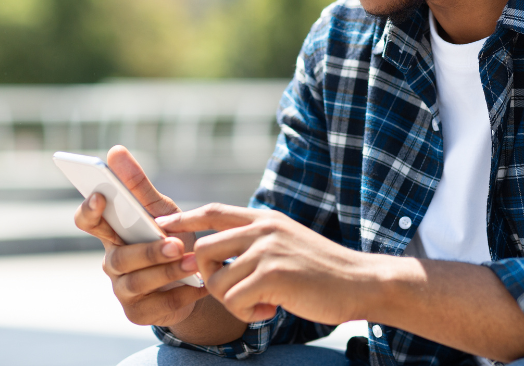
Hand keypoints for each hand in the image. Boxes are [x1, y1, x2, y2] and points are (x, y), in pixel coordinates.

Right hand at [73, 145, 208, 326]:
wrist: (192, 280)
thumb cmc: (170, 238)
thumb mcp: (160, 210)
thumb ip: (138, 185)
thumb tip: (115, 150)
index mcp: (112, 233)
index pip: (87, 220)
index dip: (89, 210)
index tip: (100, 196)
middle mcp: (111, 261)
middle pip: (119, 257)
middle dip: (148, 251)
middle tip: (175, 244)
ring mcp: (122, 289)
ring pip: (137, 282)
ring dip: (168, 271)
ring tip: (193, 262)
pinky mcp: (137, 313)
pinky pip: (156, 305)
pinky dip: (180, 293)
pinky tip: (198, 283)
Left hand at [157, 204, 371, 324]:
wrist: (361, 282)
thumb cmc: (324, 271)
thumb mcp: (288, 241)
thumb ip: (258, 240)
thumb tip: (219, 252)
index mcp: (265, 218)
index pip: (213, 211)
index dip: (184, 218)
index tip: (163, 223)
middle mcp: (263, 228)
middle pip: (202, 248)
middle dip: (207, 278)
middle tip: (234, 292)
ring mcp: (267, 250)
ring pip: (215, 279)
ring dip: (231, 301)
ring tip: (260, 303)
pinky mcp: (273, 275)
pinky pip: (233, 299)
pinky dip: (246, 312)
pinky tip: (269, 311)